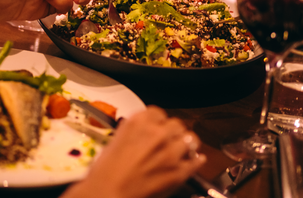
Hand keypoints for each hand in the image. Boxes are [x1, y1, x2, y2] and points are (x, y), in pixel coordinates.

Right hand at [62, 106, 205, 197]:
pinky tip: (192, 162)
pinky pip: (197, 161)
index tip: (156, 129)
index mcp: (138, 122)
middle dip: (172, 133)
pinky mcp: (179, 172)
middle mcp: (157, 133)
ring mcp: (171, 152)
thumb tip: (143, 133)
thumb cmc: (105, 173)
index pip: (158, 112)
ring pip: (190, 139)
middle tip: (167, 142)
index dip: (158, 122)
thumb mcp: (115, 142)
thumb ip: (133, 133)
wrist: (108, 195)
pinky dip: (196, 162)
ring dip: (185, 145)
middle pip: (176, 124)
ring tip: (181, 152)